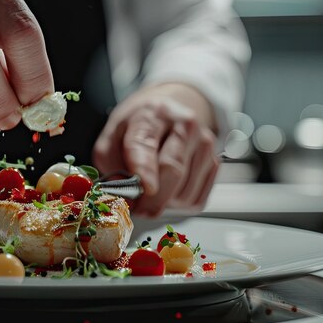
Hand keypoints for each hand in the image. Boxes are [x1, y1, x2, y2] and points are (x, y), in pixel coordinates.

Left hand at [93, 84, 219, 216]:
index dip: (144, 168)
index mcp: (152, 114)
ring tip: (150, 195)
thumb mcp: (114, 133)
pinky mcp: (214, 164)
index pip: (145, 143)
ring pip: (184, 192)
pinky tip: (167, 194)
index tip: (143, 188)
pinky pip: (195, 200)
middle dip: (151, 199)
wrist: (171, 112)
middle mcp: (185, 126)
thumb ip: (109, 162)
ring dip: (163, 204)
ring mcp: (204, 145)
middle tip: (136, 210)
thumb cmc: (140, 125)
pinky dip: (178, 206)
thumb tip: (122, 195)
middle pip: (171, 170)